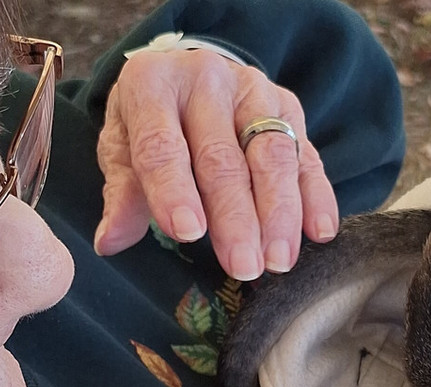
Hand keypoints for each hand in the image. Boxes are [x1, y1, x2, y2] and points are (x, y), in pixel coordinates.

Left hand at [94, 49, 338, 279]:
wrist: (186, 75)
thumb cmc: (150, 122)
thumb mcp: (122, 148)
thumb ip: (122, 194)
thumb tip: (111, 241)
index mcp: (153, 86)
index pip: (163, 145)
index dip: (175, 191)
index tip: (189, 235)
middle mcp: (206, 80)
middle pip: (224, 156)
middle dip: (237, 217)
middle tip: (243, 266)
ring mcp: (254, 91)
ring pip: (273, 153)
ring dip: (280, 212)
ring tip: (278, 260)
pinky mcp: (290, 108)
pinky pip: (307, 155)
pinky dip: (316, 195)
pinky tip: (319, 232)